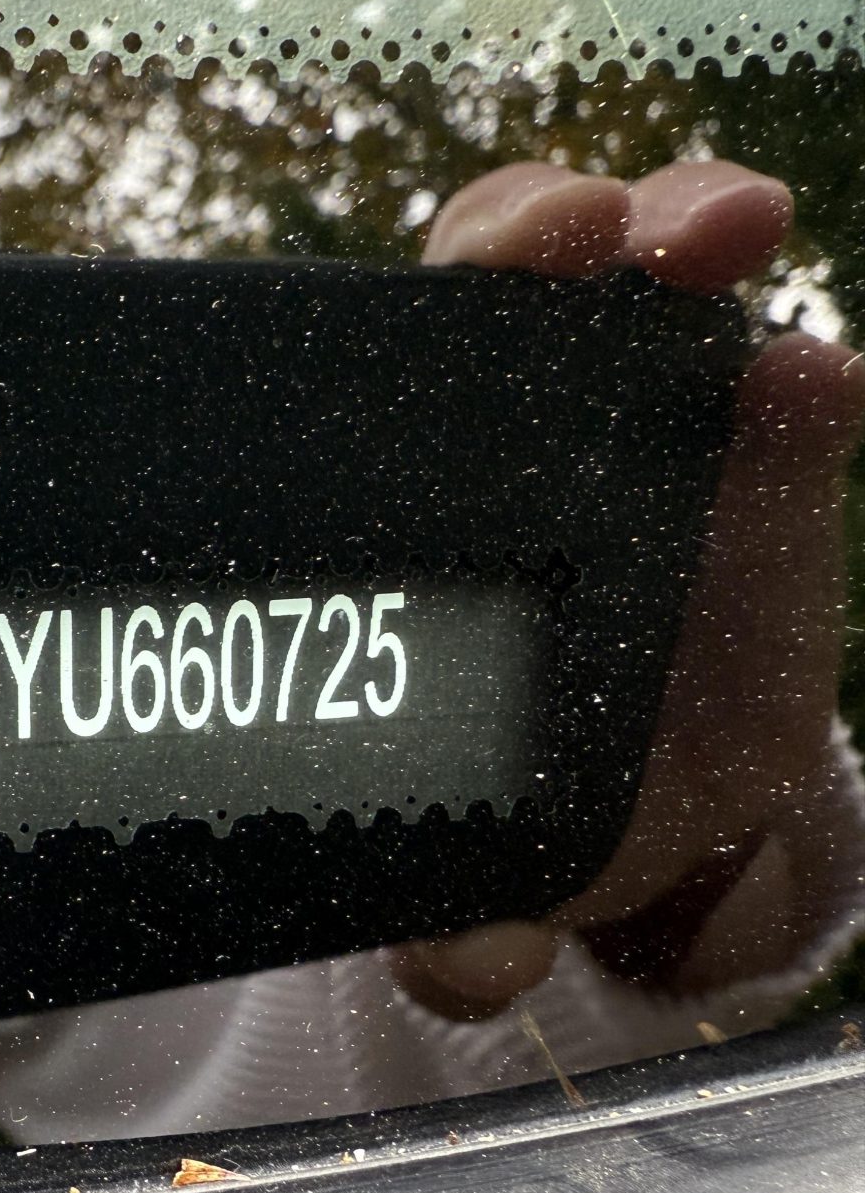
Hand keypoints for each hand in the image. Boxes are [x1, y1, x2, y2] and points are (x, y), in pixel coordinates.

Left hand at [391, 161, 864, 1018]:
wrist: (660, 795)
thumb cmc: (525, 797)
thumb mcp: (483, 860)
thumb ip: (461, 911)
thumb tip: (470, 968)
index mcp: (413, 505)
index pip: (379, 370)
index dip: (385, 332)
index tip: (427, 308)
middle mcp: (519, 436)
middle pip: (502, 280)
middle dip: (540, 226)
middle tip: (583, 236)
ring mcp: (653, 423)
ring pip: (654, 280)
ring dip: (688, 224)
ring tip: (724, 231)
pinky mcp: (772, 457)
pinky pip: (790, 388)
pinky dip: (802, 382)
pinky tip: (814, 380)